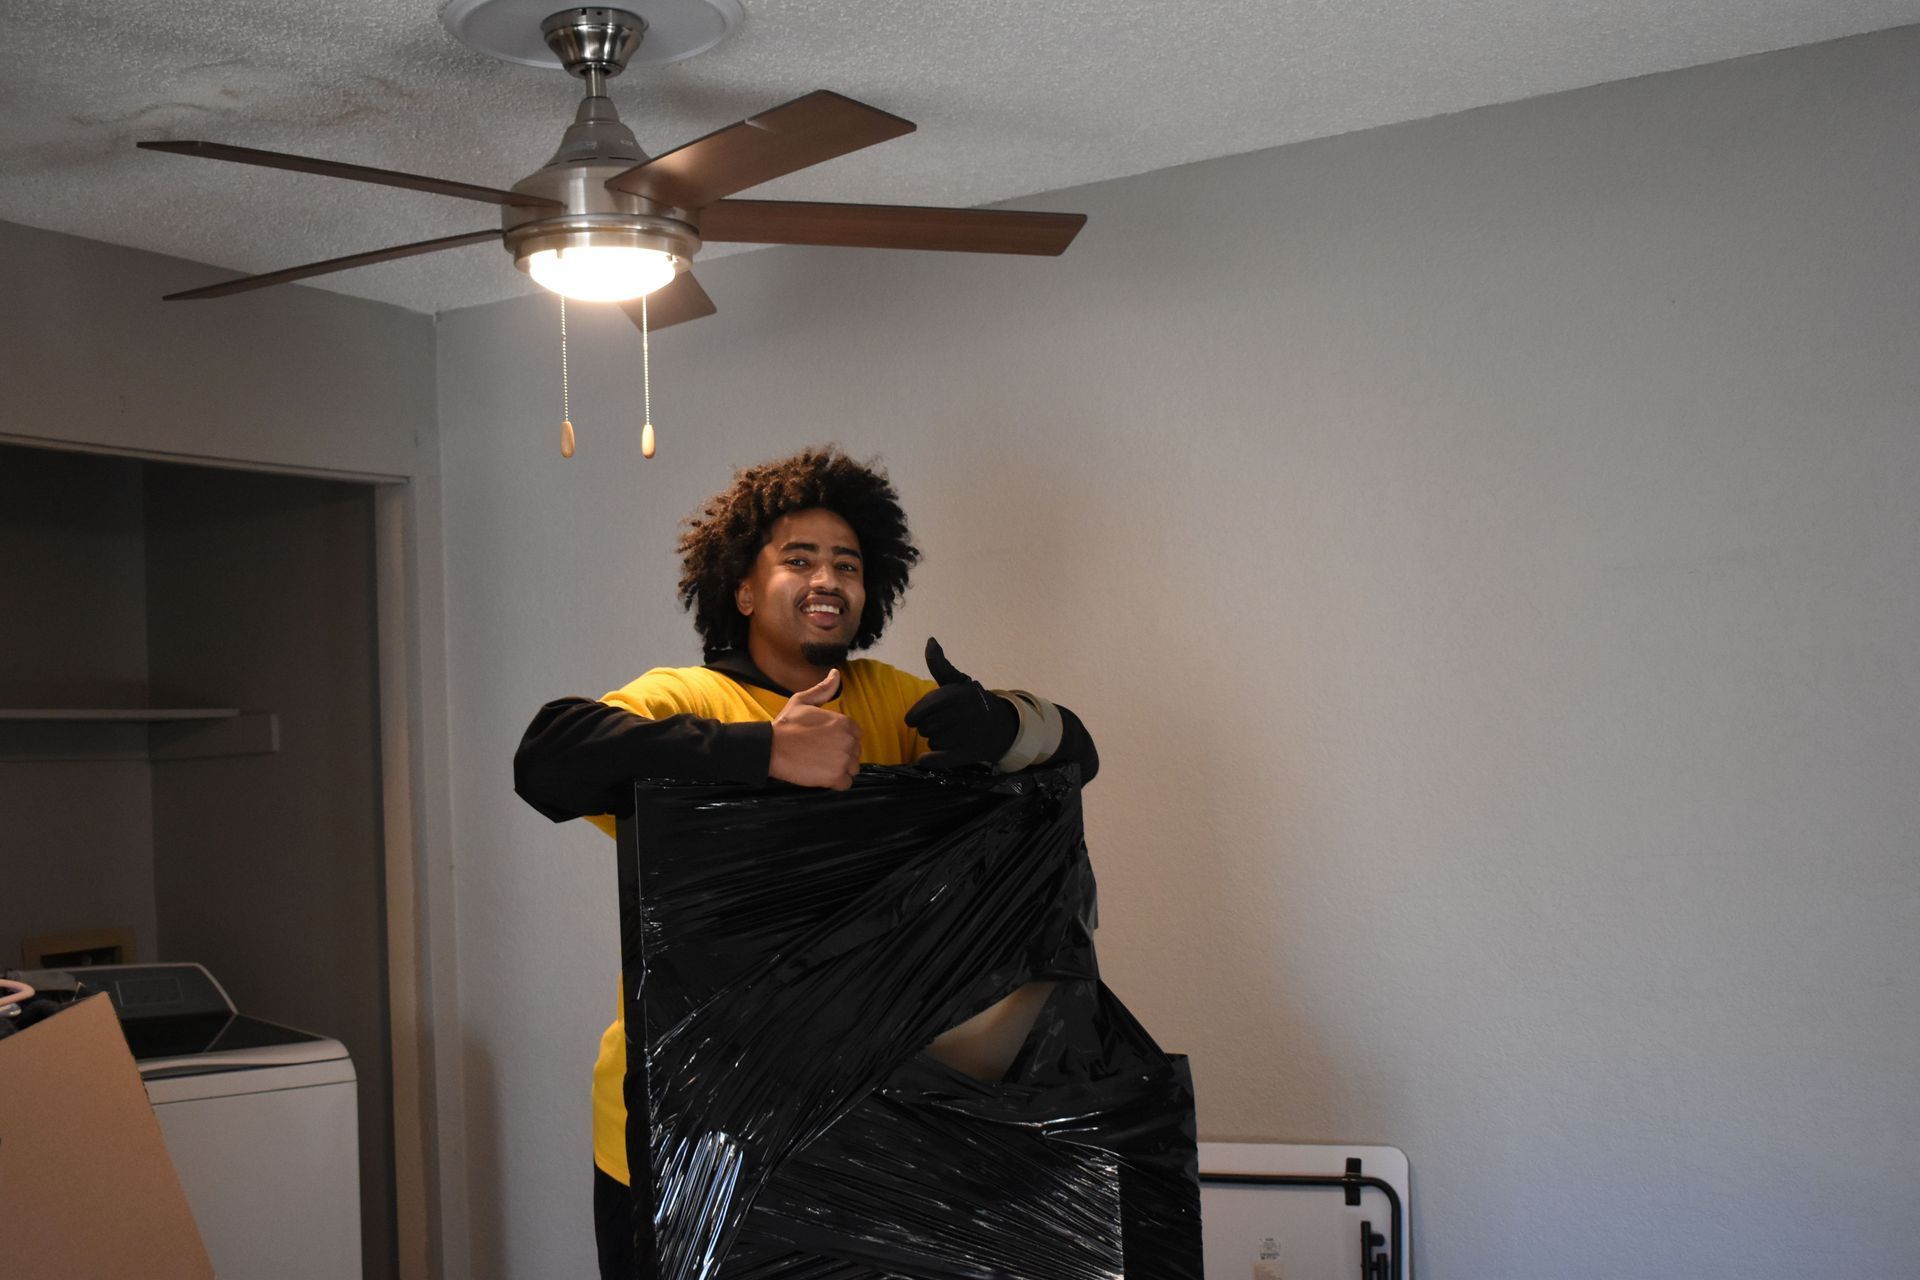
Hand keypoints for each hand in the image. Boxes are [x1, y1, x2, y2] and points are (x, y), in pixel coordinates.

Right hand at [769, 669, 861, 788]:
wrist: (772, 747)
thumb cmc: (786, 725)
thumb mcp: (803, 701)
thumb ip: (824, 689)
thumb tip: (836, 673)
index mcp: (845, 722)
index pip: (855, 735)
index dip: (841, 740)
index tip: (825, 742)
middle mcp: (849, 741)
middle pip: (855, 753)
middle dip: (841, 755)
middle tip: (820, 754)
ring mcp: (844, 760)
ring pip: (852, 769)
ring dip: (839, 769)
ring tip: (820, 765)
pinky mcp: (836, 777)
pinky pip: (846, 784)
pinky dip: (835, 783)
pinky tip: (820, 775)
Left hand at [905, 638, 1018, 768]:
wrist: (1001, 726)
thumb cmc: (971, 701)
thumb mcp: (957, 681)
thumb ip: (940, 664)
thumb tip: (930, 640)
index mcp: (958, 694)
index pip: (921, 711)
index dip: (916, 715)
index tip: (917, 717)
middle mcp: (964, 714)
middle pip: (925, 728)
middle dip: (928, 727)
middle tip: (941, 723)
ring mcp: (968, 735)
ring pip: (933, 742)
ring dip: (936, 740)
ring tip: (950, 734)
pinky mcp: (968, 754)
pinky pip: (939, 759)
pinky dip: (931, 759)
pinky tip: (928, 757)